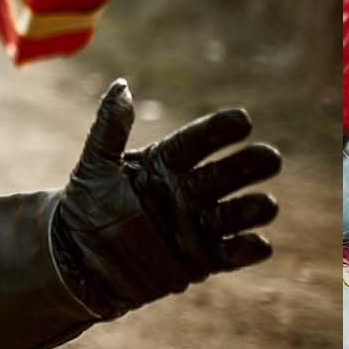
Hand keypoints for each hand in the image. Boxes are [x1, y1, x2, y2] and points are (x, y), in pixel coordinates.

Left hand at [50, 80, 279, 317]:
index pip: (197, 142)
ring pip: (233, 214)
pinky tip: (260, 244)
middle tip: (271, 158)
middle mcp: (187, 191)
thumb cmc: (84, 209)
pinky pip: (228, 254)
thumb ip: (109, 129)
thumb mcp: (93, 166)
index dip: (219, 132)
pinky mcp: (200, 260)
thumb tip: (122, 86)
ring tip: (268, 205)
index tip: (243, 121)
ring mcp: (196, 226)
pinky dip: (246, 250)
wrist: (78, 262)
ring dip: (253, 209)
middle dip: (249, 166)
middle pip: (226, 175)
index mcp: (166, 164)